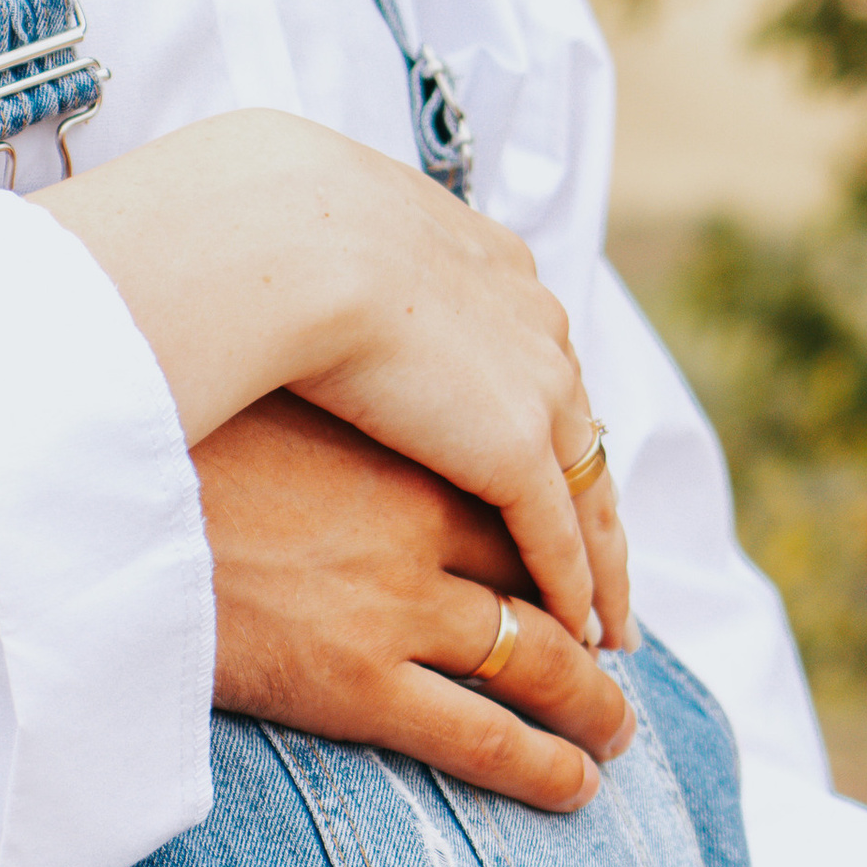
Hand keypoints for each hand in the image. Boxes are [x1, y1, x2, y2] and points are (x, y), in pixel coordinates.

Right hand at [36, 108, 630, 646]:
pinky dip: (574, 586)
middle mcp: (532, 330)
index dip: (542, 426)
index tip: (545, 469)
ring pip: (588, 499)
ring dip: (602, 567)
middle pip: (581, 436)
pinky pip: (557, 537)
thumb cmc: (260, 236)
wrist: (275, 242)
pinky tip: (581, 630)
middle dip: (595, 506)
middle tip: (603, 569)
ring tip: (606, 627)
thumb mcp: (323, 244)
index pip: (533, 364)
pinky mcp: (510, 449)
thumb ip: (346, 278)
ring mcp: (531, 391)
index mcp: (490, 271)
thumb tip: (305, 289)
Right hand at [197, 395, 631, 812]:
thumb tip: (319, 448)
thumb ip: (316, 437)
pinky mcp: (356, 684)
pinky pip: (482, 735)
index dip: (552, 545)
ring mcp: (393, 607)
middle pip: (543, 581)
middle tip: (614, 663)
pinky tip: (577, 786)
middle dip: (591, 630)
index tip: (571, 572)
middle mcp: (415, 526)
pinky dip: (544, 764)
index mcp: (394, 454)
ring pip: (538, 662)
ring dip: (590, 704)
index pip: (511, 500)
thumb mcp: (254, 407)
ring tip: (612, 735)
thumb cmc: (156, 455)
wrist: (87, 509)